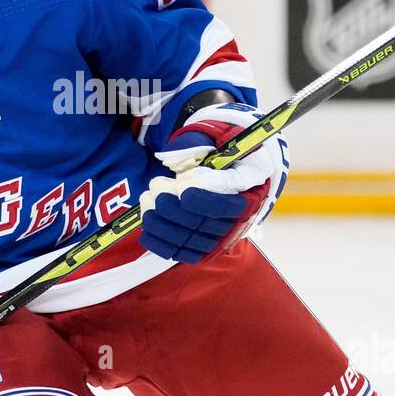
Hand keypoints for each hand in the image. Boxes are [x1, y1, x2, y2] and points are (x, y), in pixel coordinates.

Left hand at [138, 102, 287, 263]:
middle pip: (204, 224)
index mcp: (247, 193)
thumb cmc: (221, 155)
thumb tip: (173, 160)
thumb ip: (196, 147)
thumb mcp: (216, 143)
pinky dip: (162, 244)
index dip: (204, 201)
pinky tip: (146, 230)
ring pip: (191, 240)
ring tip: (147, 204)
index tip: (182, 189)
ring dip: (163, 225)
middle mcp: (238, 220)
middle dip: (174, 209)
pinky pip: (183, 252)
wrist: (232, 174)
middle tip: (155, 188)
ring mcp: (221, 237)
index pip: (226, 204)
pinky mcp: (205, 248)